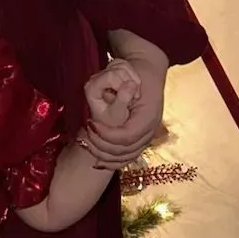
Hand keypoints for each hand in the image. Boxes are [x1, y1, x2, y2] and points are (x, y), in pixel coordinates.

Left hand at [81, 52, 167, 169]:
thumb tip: (109, 109)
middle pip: (123, 151)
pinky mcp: (141, 141)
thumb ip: (121, 98)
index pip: (125, 137)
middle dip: (102, 146)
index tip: (91, 124)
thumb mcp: (131, 83)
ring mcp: (146, 138)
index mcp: (148, 119)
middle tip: (87, 134)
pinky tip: (100, 161)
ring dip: (105, 156)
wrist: (151, 75)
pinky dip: (113, 162)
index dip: (106, 134)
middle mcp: (148, 132)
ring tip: (90, 145)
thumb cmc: (142, 78)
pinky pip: (127, 159)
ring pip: (125, 158)